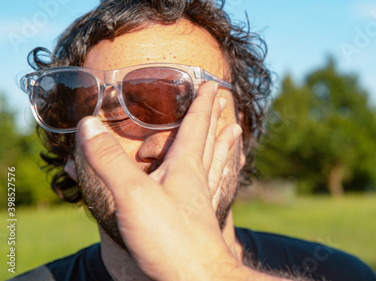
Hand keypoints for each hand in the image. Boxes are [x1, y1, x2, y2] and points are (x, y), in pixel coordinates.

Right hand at [77, 82, 242, 279]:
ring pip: (215, 165)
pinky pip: (214, 190)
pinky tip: (217, 183)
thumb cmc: (171, 240)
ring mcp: (200, 203)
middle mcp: (197, 182)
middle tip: (225, 103)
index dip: (203, 104)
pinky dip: (218, 177)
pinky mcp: (198, 224)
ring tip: (236, 133)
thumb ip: (109, 161)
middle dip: (214, 120)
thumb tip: (88, 124)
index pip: (197, 127)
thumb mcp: (132, 195)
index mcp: (186, 169)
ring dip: (222, 146)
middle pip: (209, 143)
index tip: (213, 85)